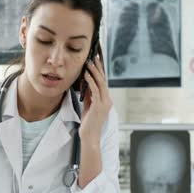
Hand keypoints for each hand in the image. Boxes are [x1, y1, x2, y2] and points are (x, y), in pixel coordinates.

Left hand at [77, 55, 112, 187]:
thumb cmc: (88, 123)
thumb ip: (89, 95)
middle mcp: (107, 100)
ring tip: (89, 62)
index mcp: (106, 99)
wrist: (89, 137)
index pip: (103, 81)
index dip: (100, 70)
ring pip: (100, 83)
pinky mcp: (99, 106)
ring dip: (94, 72)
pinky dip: (91, 82)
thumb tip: (86, 83)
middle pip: (104, 79)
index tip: (96, 59)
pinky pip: (95, 91)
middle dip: (99, 67)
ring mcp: (104, 103)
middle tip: (95, 55)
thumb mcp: (88, 106)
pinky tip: (86, 75)